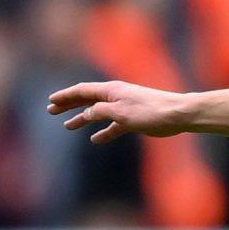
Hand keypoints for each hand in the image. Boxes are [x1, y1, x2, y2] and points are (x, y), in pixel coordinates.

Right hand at [48, 80, 191, 143]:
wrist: (177, 115)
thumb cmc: (150, 111)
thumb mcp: (120, 112)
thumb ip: (100, 111)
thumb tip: (87, 113)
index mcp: (110, 91)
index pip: (82, 91)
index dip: (65, 96)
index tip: (51, 101)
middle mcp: (115, 97)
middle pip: (87, 100)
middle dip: (69, 105)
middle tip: (51, 110)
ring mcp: (124, 108)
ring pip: (98, 113)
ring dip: (83, 119)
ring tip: (68, 126)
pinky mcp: (133, 121)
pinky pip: (113, 126)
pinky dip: (104, 132)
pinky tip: (96, 139)